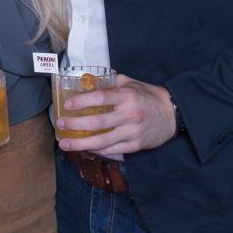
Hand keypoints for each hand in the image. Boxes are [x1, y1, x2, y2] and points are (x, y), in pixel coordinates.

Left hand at [55, 75, 175, 155]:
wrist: (172, 114)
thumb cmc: (149, 97)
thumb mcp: (132, 83)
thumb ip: (112, 83)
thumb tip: (89, 83)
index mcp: (127, 96)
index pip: (100, 98)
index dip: (82, 101)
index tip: (67, 104)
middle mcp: (129, 115)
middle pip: (97, 123)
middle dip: (75, 124)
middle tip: (60, 124)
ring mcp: (132, 132)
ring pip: (102, 141)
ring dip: (80, 143)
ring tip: (65, 143)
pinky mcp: (135, 146)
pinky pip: (112, 150)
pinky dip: (96, 150)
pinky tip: (84, 148)